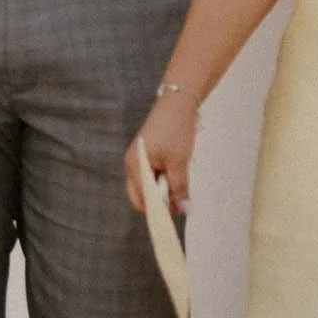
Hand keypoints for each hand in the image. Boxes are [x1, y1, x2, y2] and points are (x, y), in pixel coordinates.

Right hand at [127, 89, 198, 215]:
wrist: (177, 103)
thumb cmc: (175, 130)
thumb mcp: (179, 163)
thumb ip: (180, 188)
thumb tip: (184, 210)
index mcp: (135, 166)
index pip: (140, 200)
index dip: (157, 210)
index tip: (174, 215)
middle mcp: (133, 164)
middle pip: (143, 195)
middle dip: (162, 201)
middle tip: (182, 199)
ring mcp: (140, 159)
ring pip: (151, 185)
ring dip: (166, 189)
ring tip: (181, 179)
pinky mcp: (149, 154)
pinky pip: (155, 175)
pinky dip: (166, 178)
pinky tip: (178, 171)